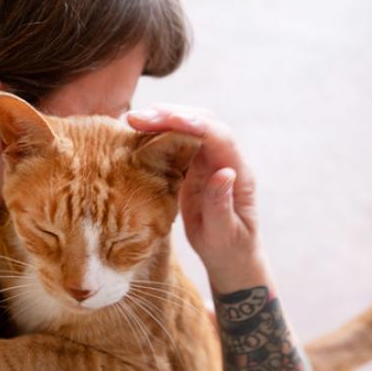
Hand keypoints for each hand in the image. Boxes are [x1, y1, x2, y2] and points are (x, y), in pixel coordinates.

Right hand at [127, 105, 271, 291]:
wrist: (230, 256)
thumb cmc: (229, 248)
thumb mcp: (224, 234)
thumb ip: (222, 204)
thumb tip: (225, 172)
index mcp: (240, 173)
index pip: (218, 137)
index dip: (192, 124)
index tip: (165, 119)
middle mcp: (226, 160)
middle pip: (203, 122)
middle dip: (171, 115)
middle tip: (136, 118)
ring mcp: (210, 161)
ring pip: (189, 127)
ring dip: (161, 120)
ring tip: (132, 121)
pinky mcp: (195, 166)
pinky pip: (178, 141)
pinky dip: (158, 133)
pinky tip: (137, 134)